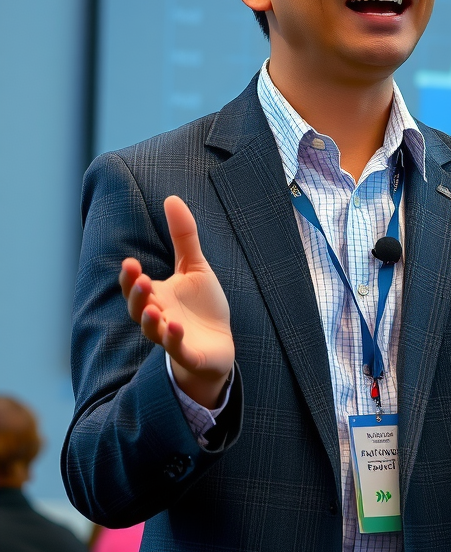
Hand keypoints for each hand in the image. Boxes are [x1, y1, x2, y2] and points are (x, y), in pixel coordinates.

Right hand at [119, 196, 233, 408]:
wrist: (218, 344)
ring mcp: (171, 337)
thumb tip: (172, 198)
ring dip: (149, 320)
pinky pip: (176, 348)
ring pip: (152, 331)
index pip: (135, 286)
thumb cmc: (201, 306)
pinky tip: (176, 327)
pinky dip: (173, 339)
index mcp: (157, 296)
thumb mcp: (195, 267)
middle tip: (141, 280)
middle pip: (137, 307)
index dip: (130, 277)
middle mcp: (158, 316)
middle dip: (137, 294)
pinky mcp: (187, 353)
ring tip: (152, 307)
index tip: (130, 262)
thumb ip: (183, 237)